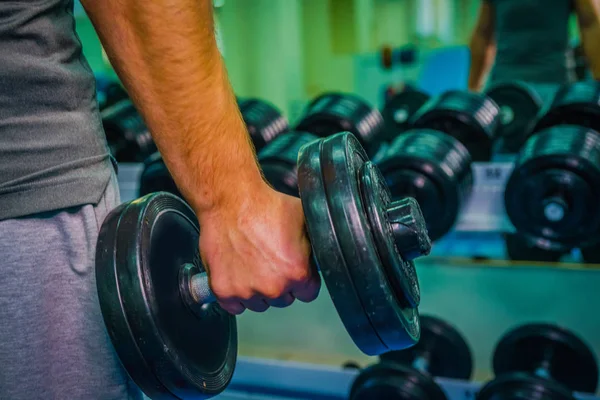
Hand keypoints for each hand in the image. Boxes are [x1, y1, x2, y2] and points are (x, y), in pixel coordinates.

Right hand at [197, 185, 320, 314]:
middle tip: (270, 262)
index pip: (308, 293)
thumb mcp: (304, 221)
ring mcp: (247, 291)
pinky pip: (234, 305)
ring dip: (257, 290)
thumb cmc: (265, 205)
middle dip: (280, 284)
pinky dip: (235, 294)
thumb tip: (325, 255)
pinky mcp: (223, 290)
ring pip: (259, 304)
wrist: (231, 200)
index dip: (302, 280)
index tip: (293, 270)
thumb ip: (315, 246)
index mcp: (297, 273)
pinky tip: (238, 275)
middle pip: (284, 299)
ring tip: (252, 265)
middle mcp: (273, 287)